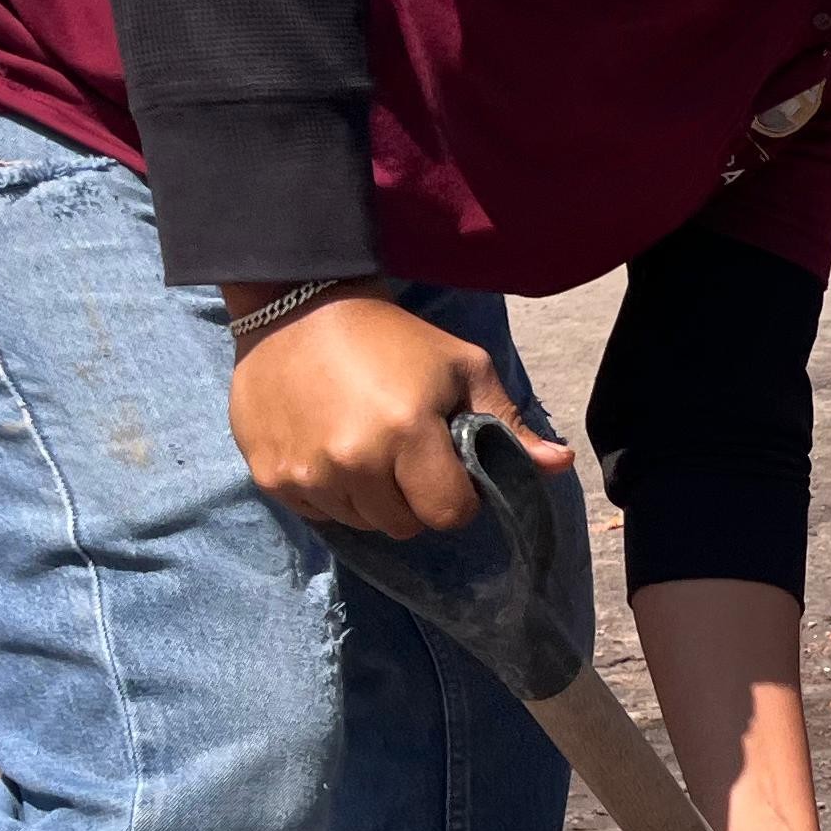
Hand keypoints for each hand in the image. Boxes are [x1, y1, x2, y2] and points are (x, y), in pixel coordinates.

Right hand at [222, 286, 572, 535]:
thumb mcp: (462, 366)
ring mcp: (306, 474)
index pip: (449, 514)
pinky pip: (317, 513)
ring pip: (360, 523)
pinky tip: (328, 448)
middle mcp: (353, 462)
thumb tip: (561, 465)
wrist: (297, 304)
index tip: (446, 463)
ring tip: (366, 447)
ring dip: (371, 498)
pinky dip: (330, 493)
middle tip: (404, 454)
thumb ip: (508, 423)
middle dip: (413, 499)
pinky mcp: (270, 476)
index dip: (457, 495)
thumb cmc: (393, 337)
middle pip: (403, 526)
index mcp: (407, 434)